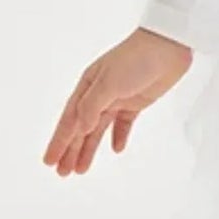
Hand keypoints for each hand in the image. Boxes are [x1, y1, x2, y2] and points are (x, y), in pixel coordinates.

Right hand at [42, 27, 192, 175]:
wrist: (169, 45)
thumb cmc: (136, 58)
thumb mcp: (109, 82)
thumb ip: (93, 106)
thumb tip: (82, 128)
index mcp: (88, 87)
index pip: (69, 120)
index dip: (59, 141)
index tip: (49, 161)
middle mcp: (99, 94)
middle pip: (81, 128)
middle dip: (70, 150)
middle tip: (62, 173)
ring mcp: (118, 98)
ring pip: (99, 129)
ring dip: (89, 148)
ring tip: (80, 169)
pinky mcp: (136, 102)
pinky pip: (123, 124)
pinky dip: (119, 136)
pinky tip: (116, 149)